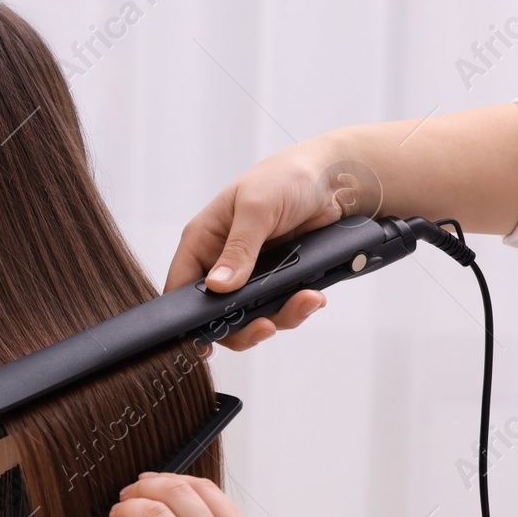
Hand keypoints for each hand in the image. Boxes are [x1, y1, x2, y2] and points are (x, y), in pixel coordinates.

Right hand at [167, 138, 365, 348]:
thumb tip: (218, 286)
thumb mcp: (257, 207)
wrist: (337, 177)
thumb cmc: (287, 177)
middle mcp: (222, 261)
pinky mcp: (279, 280)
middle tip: (265, 327)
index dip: (186, 317)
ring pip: (251, 316)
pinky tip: (313, 295)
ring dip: (279, 316)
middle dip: (241, 325)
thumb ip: (238, 249)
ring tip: (306, 301)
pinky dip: (298, 307)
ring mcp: (251, 274)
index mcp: (204, 240)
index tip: (204, 339)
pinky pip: (280, 307)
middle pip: (215, 312)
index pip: (180, 286)